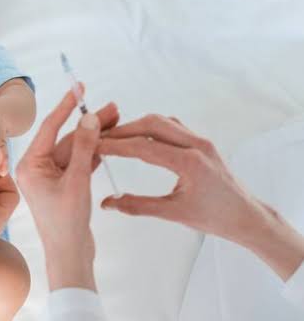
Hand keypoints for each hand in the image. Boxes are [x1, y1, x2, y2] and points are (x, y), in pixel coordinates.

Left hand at [15, 87, 117, 290]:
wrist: (70, 254)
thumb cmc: (67, 222)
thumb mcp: (77, 180)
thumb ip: (83, 147)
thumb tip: (88, 117)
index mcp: (29, 165)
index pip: (49, 127)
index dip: (66, 105)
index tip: (79, 87)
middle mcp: (36, 168)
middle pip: (64, 137)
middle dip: (88, 122)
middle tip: (113, 107)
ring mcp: (49, 177)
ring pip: (74, 149)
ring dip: (94, 137)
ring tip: (117, 119)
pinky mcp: (62, 185)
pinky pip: (77, 162)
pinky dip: (92, 152)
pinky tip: (108, 141)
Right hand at [99, 114, 303, 279]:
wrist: (245, 216)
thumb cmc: (215, 217)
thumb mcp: (173, 213)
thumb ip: (137, 205)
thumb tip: (108, 203)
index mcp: (189, 162)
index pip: (143, 146)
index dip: (116, 145)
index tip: (95, 145)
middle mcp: (197, 145)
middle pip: (152, 124)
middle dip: (123, 129)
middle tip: (101, 137)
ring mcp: (201, 141)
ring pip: (163, 122)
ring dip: (137, 126)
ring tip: (116, 136)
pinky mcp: (202, 143)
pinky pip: (173, 126)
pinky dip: (153, 128)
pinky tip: (141, 137)